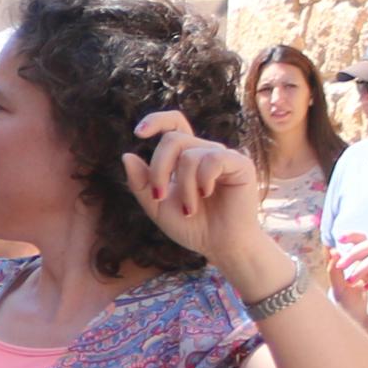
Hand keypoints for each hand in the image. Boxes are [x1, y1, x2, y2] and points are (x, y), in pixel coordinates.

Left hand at [120, 108, 271, 276]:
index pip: (174, 125)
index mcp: (186, 157)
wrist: (220, 246)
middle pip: (172, 140)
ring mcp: (223, 156)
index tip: (138, 134)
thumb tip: (126, 155)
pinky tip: (206, 194)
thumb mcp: (157, 206)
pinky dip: (202, 180)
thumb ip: (141, 183)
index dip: (156, 121)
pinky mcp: (240, 164)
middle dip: (158, 169)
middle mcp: (205, 152)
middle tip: (159, 196)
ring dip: (183, 187)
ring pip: (189, 155)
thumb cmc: (192, 226)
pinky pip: (212, 159)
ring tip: (189, 209)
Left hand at [327, 235, 367, 341]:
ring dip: (362, 267)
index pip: (363, 242)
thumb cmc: (353, 311)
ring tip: (351, 282)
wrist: (366, 331)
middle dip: (354, 252)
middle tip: (341, 266)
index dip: (354, 236)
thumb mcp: (340, 291)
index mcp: (363, 264)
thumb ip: (335, 272)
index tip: (340, 238)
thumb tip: (333, 251)